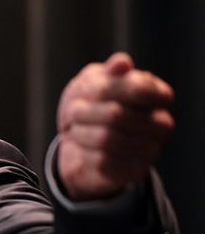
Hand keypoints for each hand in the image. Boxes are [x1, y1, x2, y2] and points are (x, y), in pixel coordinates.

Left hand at [55, 52, 173, 200]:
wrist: (80, 146)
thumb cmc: (90, 107)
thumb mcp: (92, 84)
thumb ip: (108, 73)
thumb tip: (122, 62)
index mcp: (157, 94)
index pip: (136, 87)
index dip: (103, 88)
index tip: (86, 88)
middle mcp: (161, 123)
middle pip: (115, 114)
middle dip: (83, 111)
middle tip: (72, 111)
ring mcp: (151, 149)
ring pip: (106, 139)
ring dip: (80, 133)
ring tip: (75, 129)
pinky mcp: (133, 171)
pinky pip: (101, 162)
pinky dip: (82, 153)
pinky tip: (81, 148)